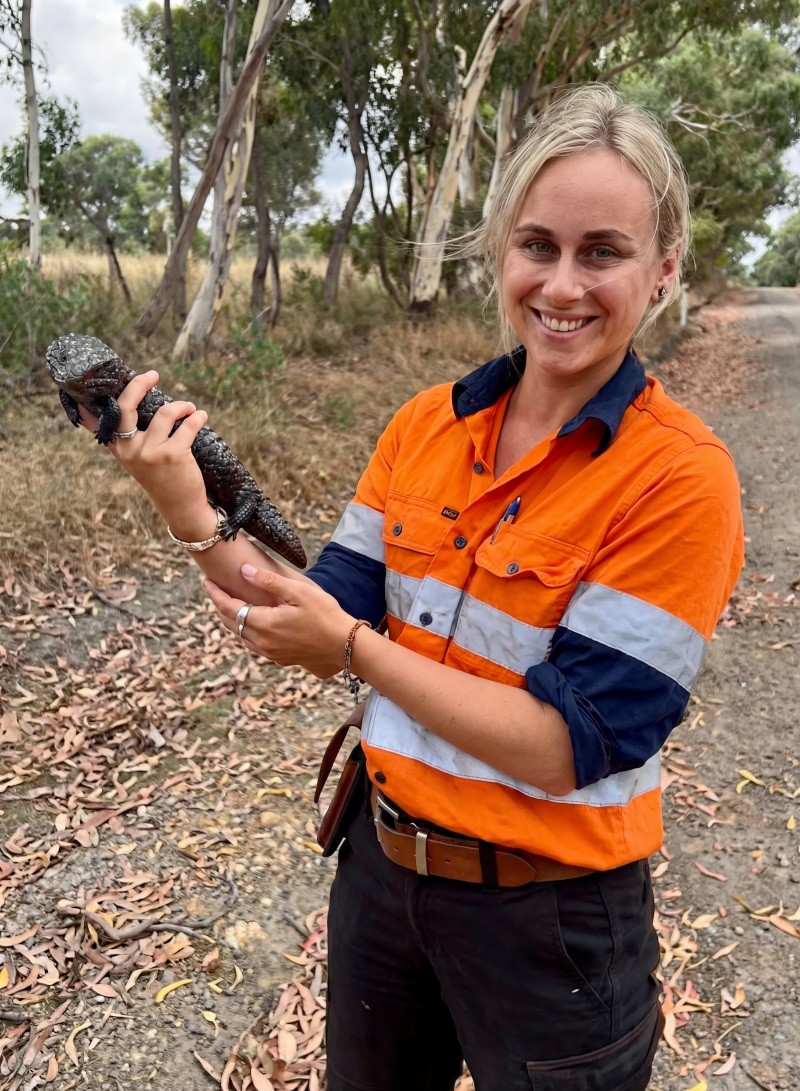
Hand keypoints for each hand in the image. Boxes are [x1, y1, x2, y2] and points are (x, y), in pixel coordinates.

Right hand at [78, 370, 208, 525]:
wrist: (180, 507)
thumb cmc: (160, 477)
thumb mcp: (137, 460)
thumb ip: (128, 438)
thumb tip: (128, 405)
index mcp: (118, 449)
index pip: (97, 422)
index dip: (90, 403)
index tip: (90, 385)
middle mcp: (130, 450)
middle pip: (126, 406)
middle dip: (140, 384)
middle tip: (153, 375)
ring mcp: (151, 452)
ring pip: (166, 412)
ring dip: (183, 405)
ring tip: (190, 408)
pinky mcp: (174, 455)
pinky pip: (188, 424)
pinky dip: (198, 417)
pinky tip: (200, 416)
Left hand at [201, 564, 353, 677]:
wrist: (345, 645)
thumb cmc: (326, 614)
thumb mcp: (299, 592)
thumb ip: (269, 581)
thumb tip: (243, 571)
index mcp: (265, 623)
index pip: (230, 608)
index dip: (215, 594)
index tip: (206, 581)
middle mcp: (263, 642)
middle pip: (231, 623)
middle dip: (219, 606)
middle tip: (213, 591)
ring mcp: (270, 652)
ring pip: (240, 636)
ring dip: (231, 620)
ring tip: (227, 605)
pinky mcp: (280, 658)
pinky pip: (253, 644)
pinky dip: (245, 632)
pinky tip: (250, 624)